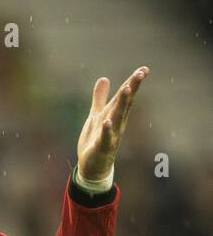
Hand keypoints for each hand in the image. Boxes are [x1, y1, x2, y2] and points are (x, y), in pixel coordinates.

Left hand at [77, 66, 147, 181]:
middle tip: (141, 73)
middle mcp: (117, 123)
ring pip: (118, 117)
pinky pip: (106, 138)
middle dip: (132, 88)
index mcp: (115, 114)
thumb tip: (104, 78)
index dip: (133, 83)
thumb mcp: (96, 115)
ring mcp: (111, 135)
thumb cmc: (96, 139)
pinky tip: (107, 121)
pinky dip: (107, 130)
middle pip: (125, 103)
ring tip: (127, 88)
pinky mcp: (102, 147)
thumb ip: (100, 98)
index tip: (144, 69)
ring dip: (123, 103)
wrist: (92, 166)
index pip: (125, 96)